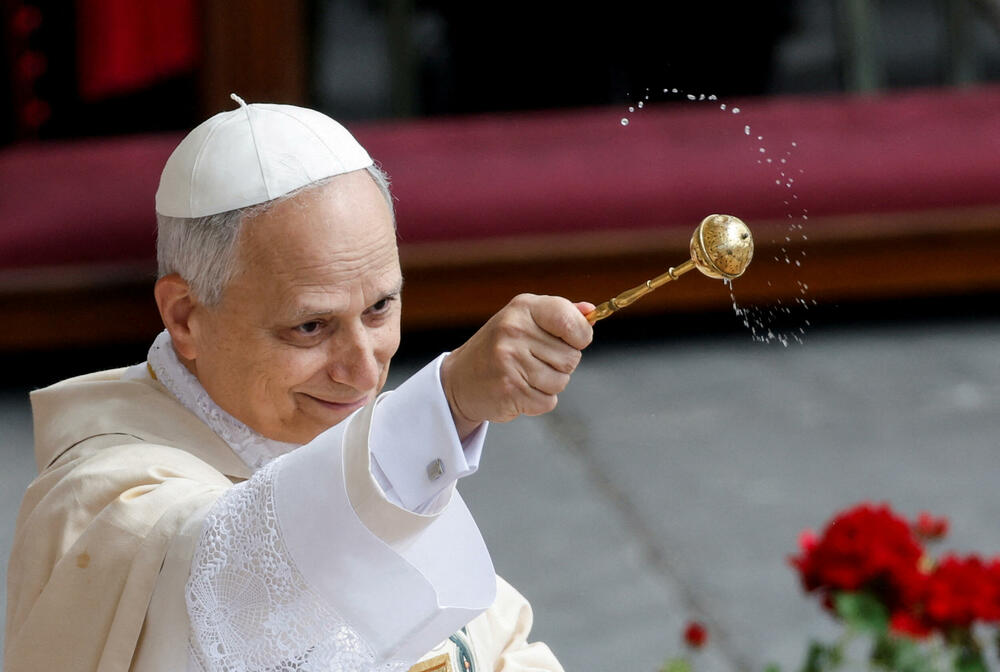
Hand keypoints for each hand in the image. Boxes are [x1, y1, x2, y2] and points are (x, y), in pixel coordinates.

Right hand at [440, 294, 594, 438]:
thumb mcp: (525, 320)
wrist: (460, 379)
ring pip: (561, 381)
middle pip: (572, 357)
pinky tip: (518, 390)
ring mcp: (510, 361)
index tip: (573, 340)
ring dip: (549, 384)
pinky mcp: (509, 390)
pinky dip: (537, 401)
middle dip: (561, 364)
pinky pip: (547, 401)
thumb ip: (560, 314)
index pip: (572, 321)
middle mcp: (515, 331)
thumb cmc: (499, 348)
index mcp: (523, 308)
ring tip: (524, 375)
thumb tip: (590, 312)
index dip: (581, 336)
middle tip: (534, 360)